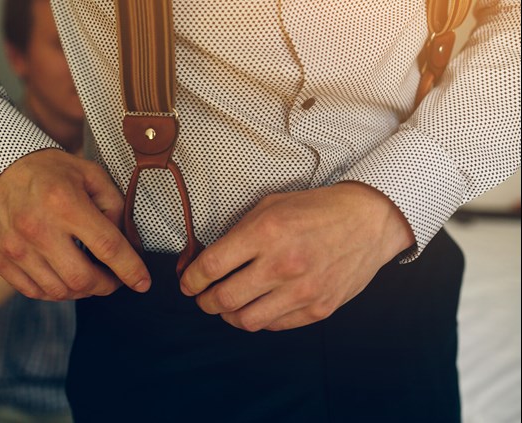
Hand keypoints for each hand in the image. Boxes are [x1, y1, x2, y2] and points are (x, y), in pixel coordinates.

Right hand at [0, 148, 150, 299]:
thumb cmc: (51, 170)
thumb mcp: (91, 175)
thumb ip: (114, 207)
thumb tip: (127, 244)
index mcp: (65, 203)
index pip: (108, 247)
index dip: (131, 269)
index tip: (143, 282)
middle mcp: (37, 228)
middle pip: (83, 279)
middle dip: (107, 285)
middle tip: (115, 279)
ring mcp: (14, 246)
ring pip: (59, 291)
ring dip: (82, 290)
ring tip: (90, 277)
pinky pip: (33, 291)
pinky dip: (55, 291)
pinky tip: (64, 277)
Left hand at [180, 182, 414, 331]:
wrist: (368, 222)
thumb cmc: (315, 209)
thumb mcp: (272, 206)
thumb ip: (238, 232)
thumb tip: (207, 259)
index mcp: (266, 232)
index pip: (212, 266)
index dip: (192, 279)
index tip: (188, 283)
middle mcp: (282, 264)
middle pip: (223, 298)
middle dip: (205, 302)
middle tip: (203, 298)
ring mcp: (302, 291)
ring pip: (245, 320)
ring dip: (228, 315)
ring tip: (228, 306)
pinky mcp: (318, 309)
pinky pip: (274, 325)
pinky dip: (258, 319)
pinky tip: (257, 306)